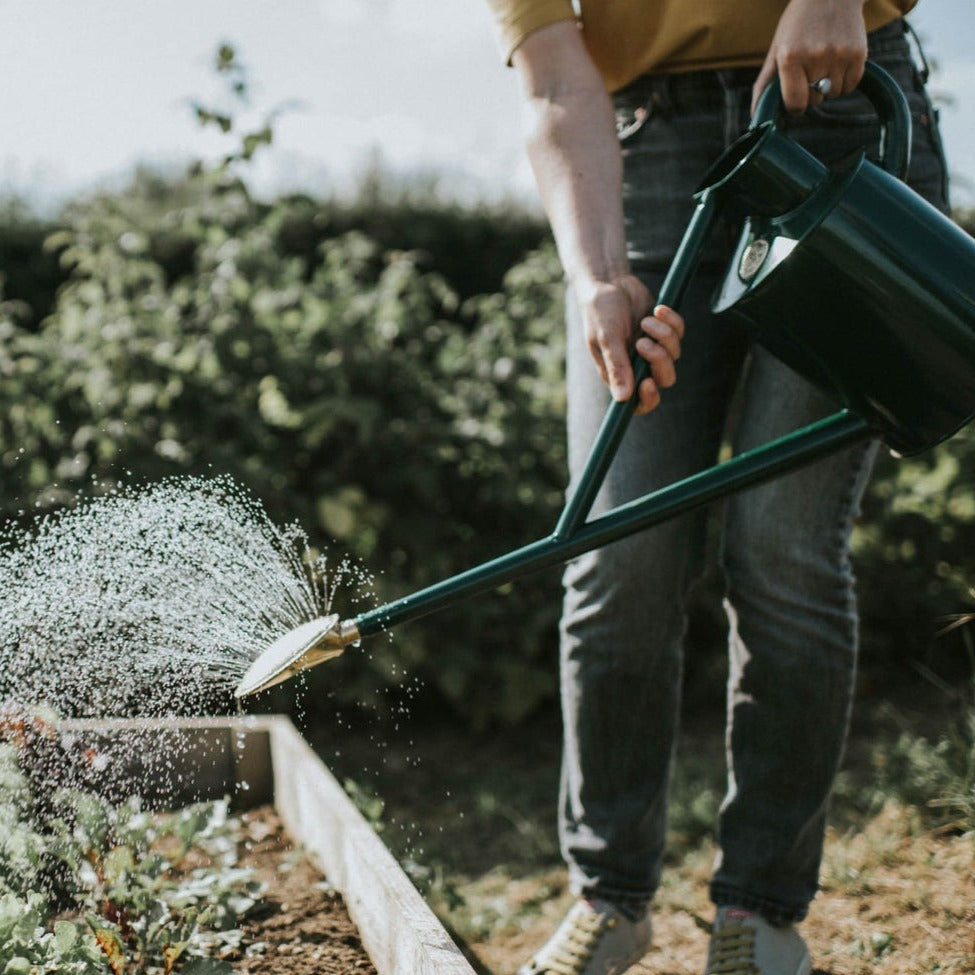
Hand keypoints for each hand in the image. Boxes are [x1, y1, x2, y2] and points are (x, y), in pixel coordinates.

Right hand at [577, 275, 684, 415]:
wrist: (609, 282)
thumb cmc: (600, 311)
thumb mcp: (606, 337)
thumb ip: (616, 366)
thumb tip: (622, 398)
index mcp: (619, 373)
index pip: (639, 403)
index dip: (648, 399)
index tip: (647, 382)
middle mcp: (637, 364)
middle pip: (664, 379)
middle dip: (660, 361)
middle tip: (644, 341)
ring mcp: (653, 347)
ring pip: (674, 355)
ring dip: (664, 336)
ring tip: (647, 319)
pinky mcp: (664, 330)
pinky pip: (679, 333)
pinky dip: (672, 321)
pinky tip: (658, 309)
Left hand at [752, 0, 867, 115]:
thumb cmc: (798, 24)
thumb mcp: (776, 49)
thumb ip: (764, 84)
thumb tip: (754, 117)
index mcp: (790, 57)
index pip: (795, 103)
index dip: (794, 105)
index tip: (795, 97)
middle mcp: (816, 56)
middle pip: (815, 100)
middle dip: (811, 93)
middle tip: (809, 71)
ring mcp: (839, 54)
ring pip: (833, 94)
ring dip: (828, 87)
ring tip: (824, 64)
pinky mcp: (858, 52)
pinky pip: (851, 85)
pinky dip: (844, 81)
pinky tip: (837, 62)